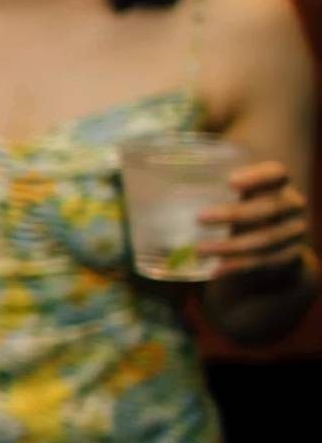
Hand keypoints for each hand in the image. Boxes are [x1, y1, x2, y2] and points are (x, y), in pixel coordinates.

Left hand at [201, 162, 312, 286]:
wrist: (271, 244)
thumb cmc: (241, 208)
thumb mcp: (232, 193)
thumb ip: (207, 183)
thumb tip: (149, 181)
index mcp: (279, 183)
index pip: (276, 173)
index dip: (257, 176)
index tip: (229, 182)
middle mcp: (293, 204)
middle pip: (268, 208)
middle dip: (233, 214)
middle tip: (199, 218)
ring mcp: (294, 232)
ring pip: (264, 239)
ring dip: (229, 246)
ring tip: (199, 250)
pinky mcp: (290, 256)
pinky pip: (264, 262)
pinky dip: (238, 266)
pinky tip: (215, 270)